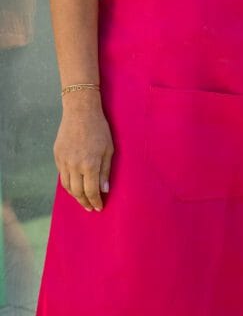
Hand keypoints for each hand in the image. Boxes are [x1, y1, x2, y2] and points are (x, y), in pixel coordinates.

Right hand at [54, 93, 113, 211]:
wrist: (80, 111)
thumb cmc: (99, 128)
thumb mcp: (109, 148)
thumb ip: (105, 171)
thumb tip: (104, 190)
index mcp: (90, 164)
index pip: (91, 191)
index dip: (95, 201)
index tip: (99, 207)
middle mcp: (75, 166)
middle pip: (77, 192)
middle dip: (84, 202)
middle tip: (90, 208)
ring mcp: (63, 161)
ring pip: (67, 186)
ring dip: (75, 196)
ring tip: (82, 199)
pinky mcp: (57, 156)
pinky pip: (62, 175)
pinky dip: (68, 183)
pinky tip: (75, 185)